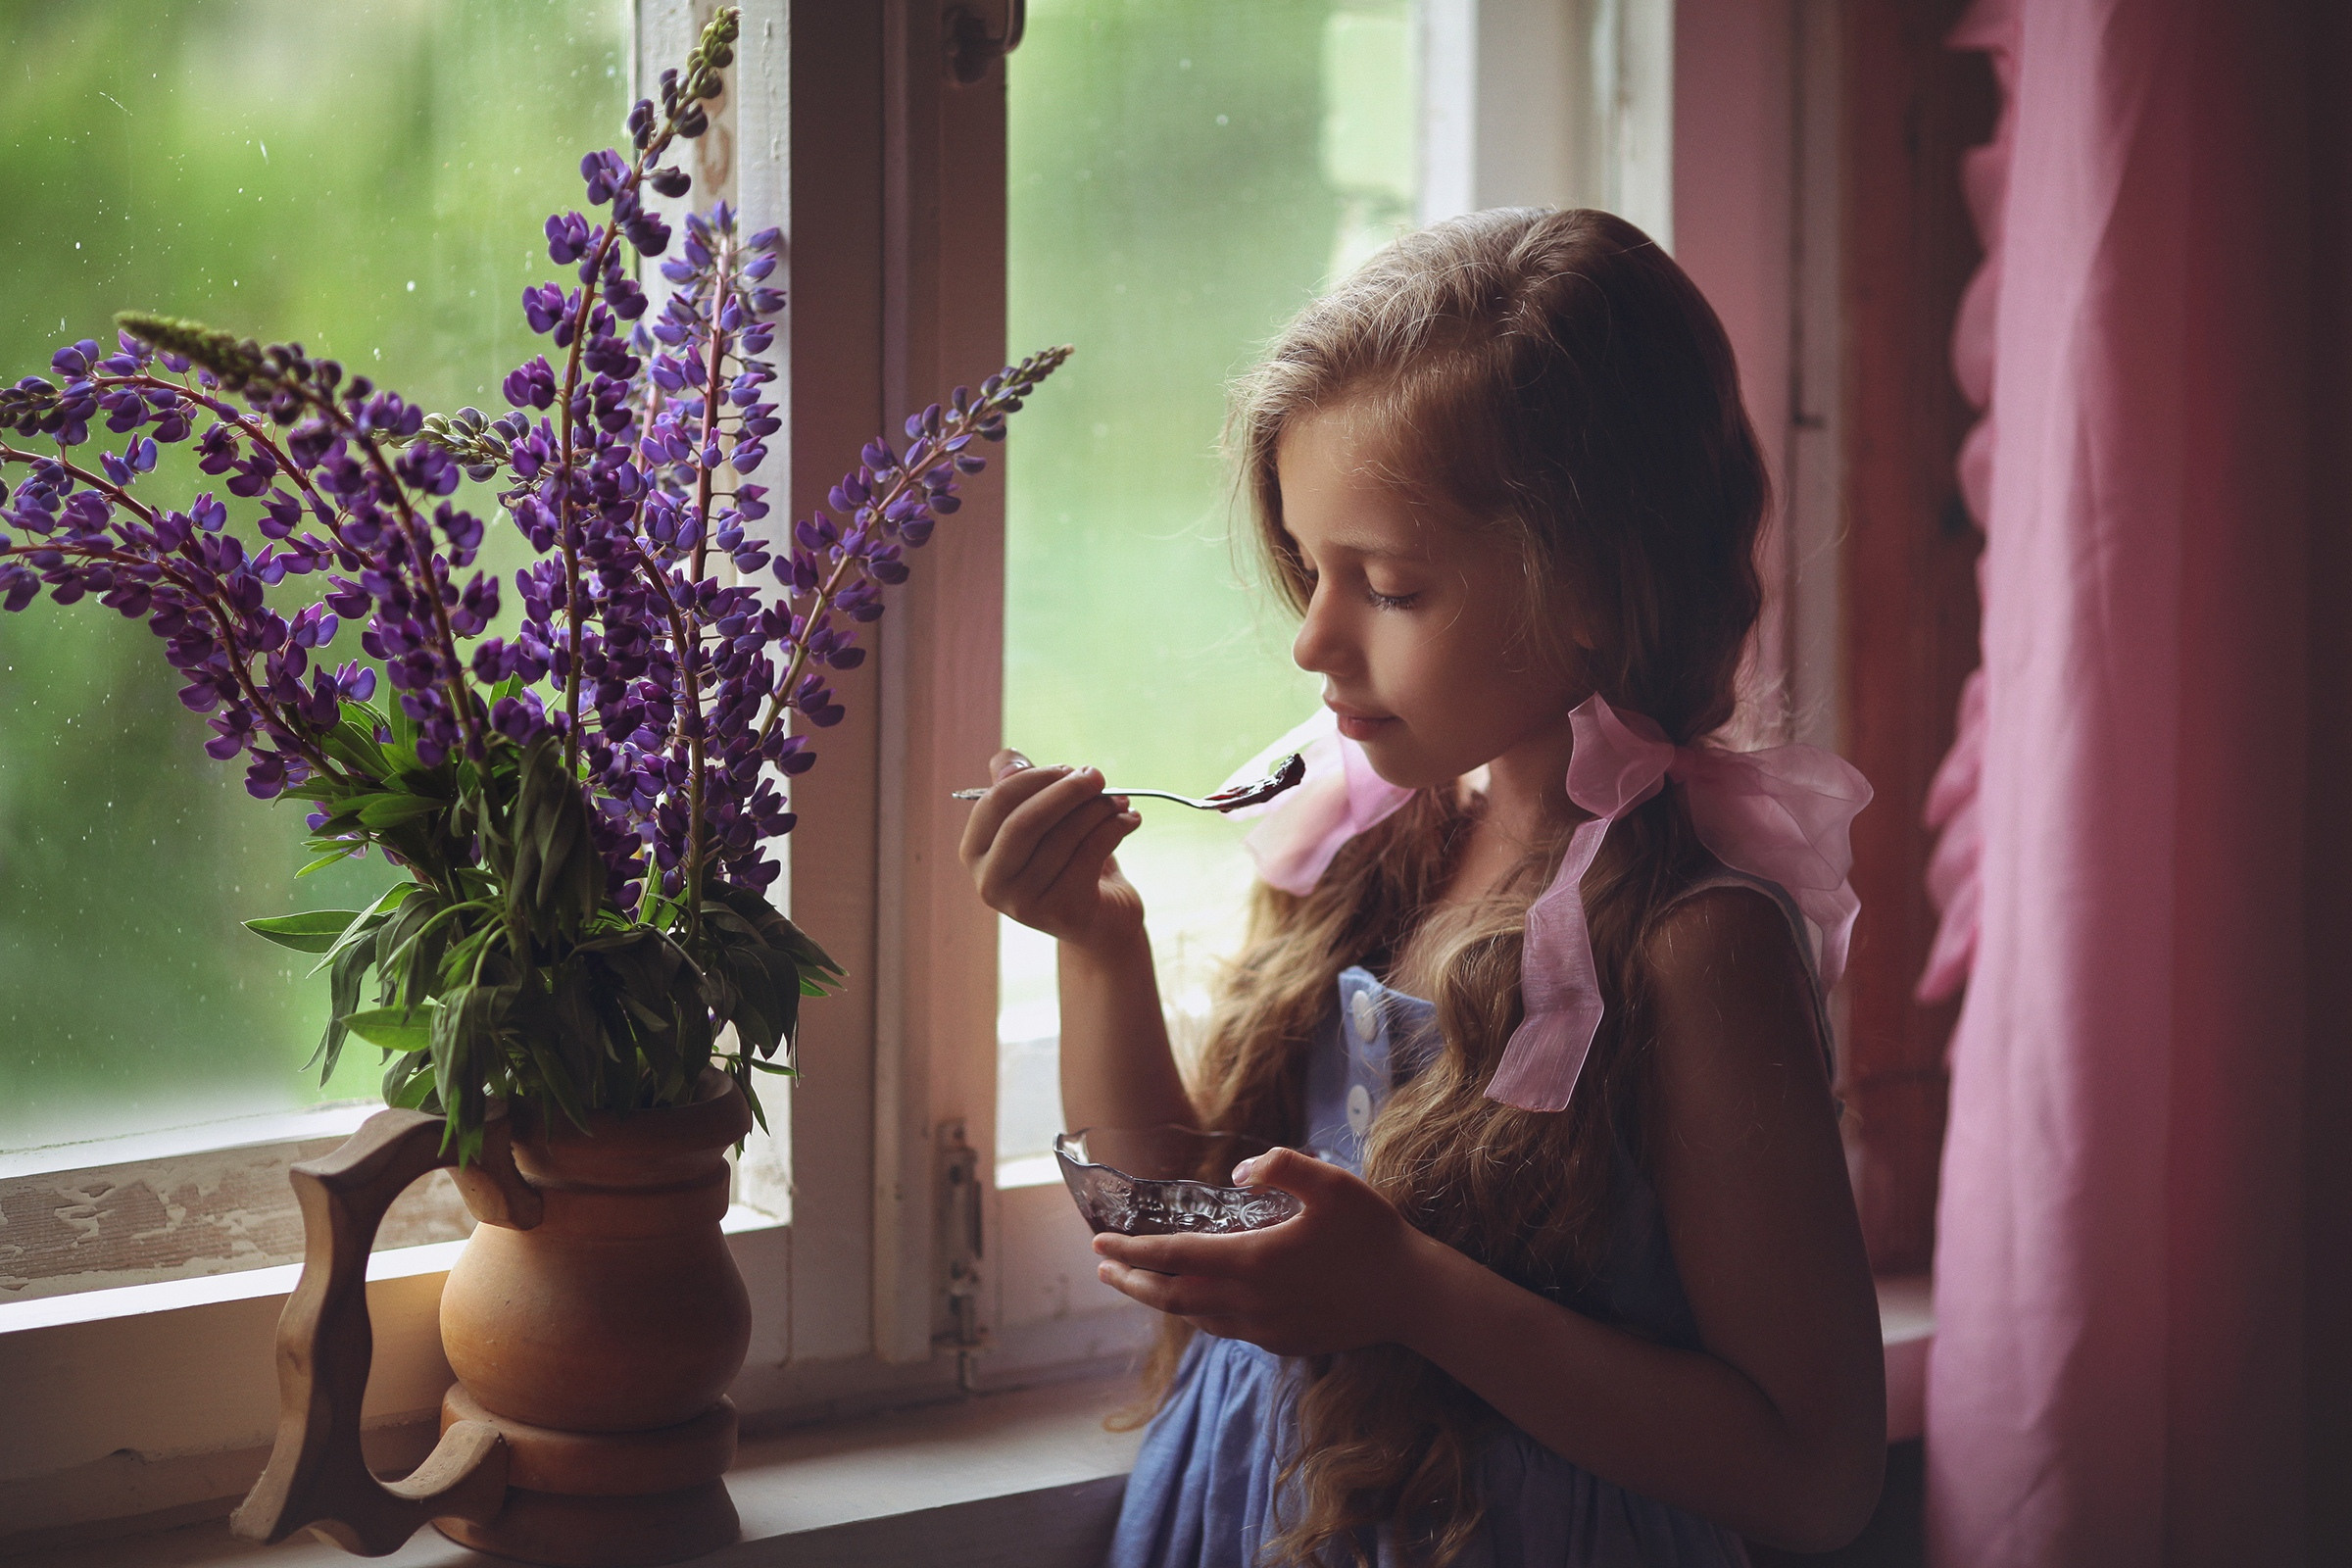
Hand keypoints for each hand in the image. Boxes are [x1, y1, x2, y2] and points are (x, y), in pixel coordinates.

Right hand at [959, 748, 1144, 950]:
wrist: (1100, 918)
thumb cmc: (1066, 858)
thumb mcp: (1041, 817)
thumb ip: (1019, 784)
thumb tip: (1010, 762)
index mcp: (975, 851)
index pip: (996, 801)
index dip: (1036, 777)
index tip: (1070, 769)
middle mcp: (991, 881)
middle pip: (1025, 822)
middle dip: (1066, 791)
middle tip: (1097, 776)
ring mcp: (1023, 902)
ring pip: (1063, 837)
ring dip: (1098, 809)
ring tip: (1120, 801)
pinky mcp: (1061, 911)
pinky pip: (1090, 853)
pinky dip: (1115, 828)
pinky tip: (1130, 820)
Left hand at [1091, 1147, 1438, 1356]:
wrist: (1413, 1296)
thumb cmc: (1373, 1234)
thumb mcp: (1331, 1184)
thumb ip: (1280, 1168)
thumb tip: (1238, 1173)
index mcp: (1253, 1260)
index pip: (1174, 1257)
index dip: (1132, 1252)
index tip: (1099, 1244)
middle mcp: (1250, 1301)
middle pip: (1172, 1297)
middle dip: (1132, 1283)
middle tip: (1103, 1269)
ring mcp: (1266, 1327)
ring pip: (1197, 1318)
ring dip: (1163, 1301)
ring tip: (1143, 1284)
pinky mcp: (1283, 1342)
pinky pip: (1227, 1329)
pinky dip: (1201, 1313)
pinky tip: (1201, 1301)